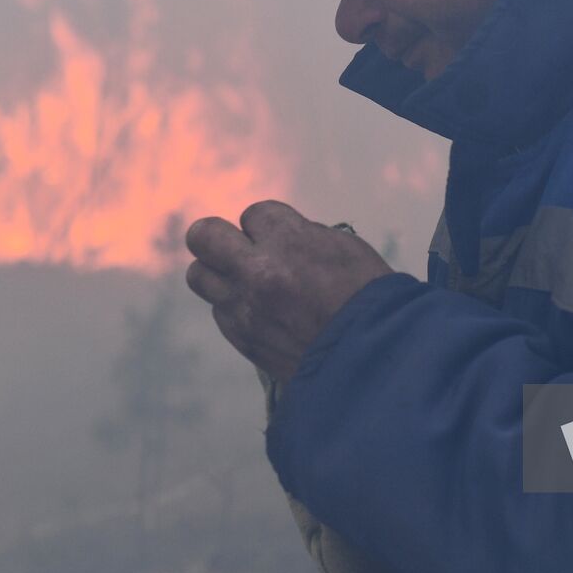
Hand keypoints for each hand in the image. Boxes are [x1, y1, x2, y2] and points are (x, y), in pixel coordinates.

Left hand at [184, 200, 393, 381]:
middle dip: (217, 236)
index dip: (268, 224)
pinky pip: (220, 310)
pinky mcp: (243, 338)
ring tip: (245, 279)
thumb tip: (274, 235)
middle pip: (203, 236)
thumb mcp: (342, 247)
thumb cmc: (366, 297)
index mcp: (288, 242)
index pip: (253, 213)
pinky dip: (236, 306)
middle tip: (237, 246)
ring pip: (200, 275)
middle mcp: (257, 272)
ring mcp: (245, 308)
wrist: (372, 358)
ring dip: (220, 272)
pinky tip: (262, 311)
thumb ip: (300, 234)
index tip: (284, 237)